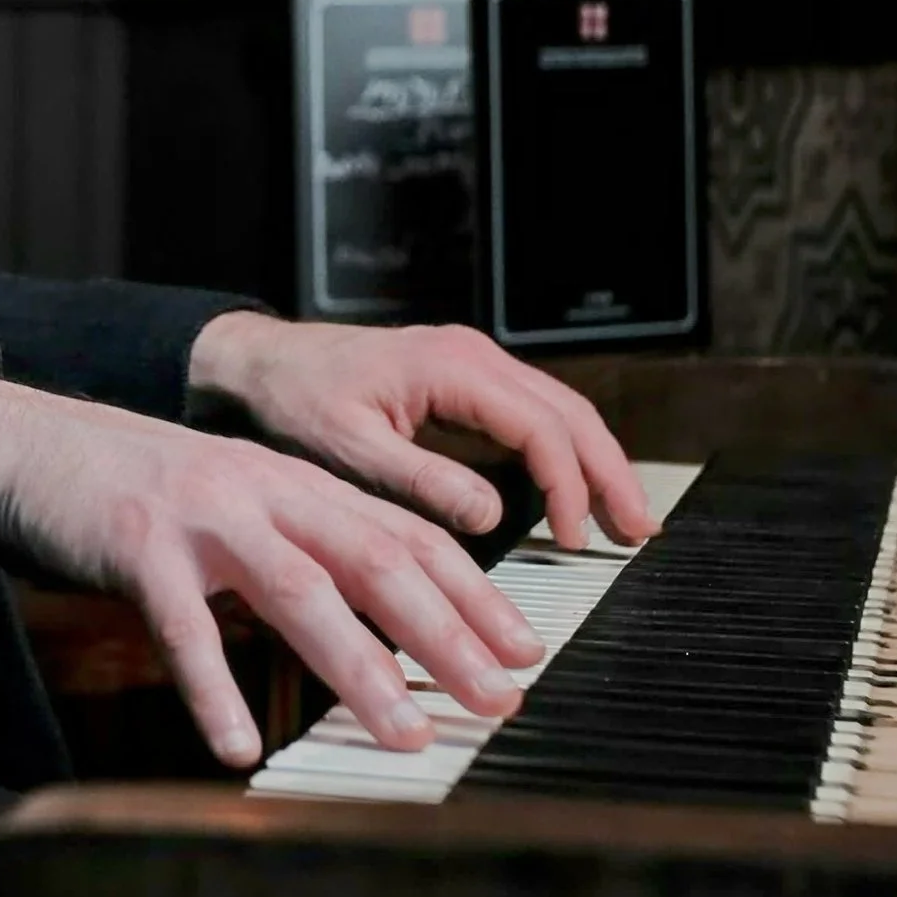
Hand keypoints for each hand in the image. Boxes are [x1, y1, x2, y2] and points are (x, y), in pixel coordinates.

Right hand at [0, 373, 548, 771]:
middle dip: (449, 636)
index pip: (410, 536)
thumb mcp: (241, 506)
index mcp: (301, 483)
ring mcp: (204, 517)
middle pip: (379, 561)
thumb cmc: (143, 491)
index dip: (475, 595)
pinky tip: (237, 748)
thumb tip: (388, 628)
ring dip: (361, 669)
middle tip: (499, 700)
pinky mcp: (138, 547)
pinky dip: (213, 692)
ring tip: (405, 734)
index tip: (524, 654)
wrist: (32, 442)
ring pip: (301, 592)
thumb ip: (307, 551)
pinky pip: (184, 629)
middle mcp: (266, 491)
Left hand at [185, 313, 652, 553]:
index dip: (567, 486)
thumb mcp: (349, 448)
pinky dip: (564, 453)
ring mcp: (472, 365)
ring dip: (595, 463)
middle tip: (638, 533)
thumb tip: (493, 515)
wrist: (259, 364)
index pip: (539, 427)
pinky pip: (533, 413)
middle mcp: (473, 357)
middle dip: (609, 473)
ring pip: (559, 410)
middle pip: (569, 412)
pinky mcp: (464, 381)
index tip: (573, 539)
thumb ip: (421, 481)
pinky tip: (575, 492)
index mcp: (452, 366)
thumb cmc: (293, 400)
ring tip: (623, 520)